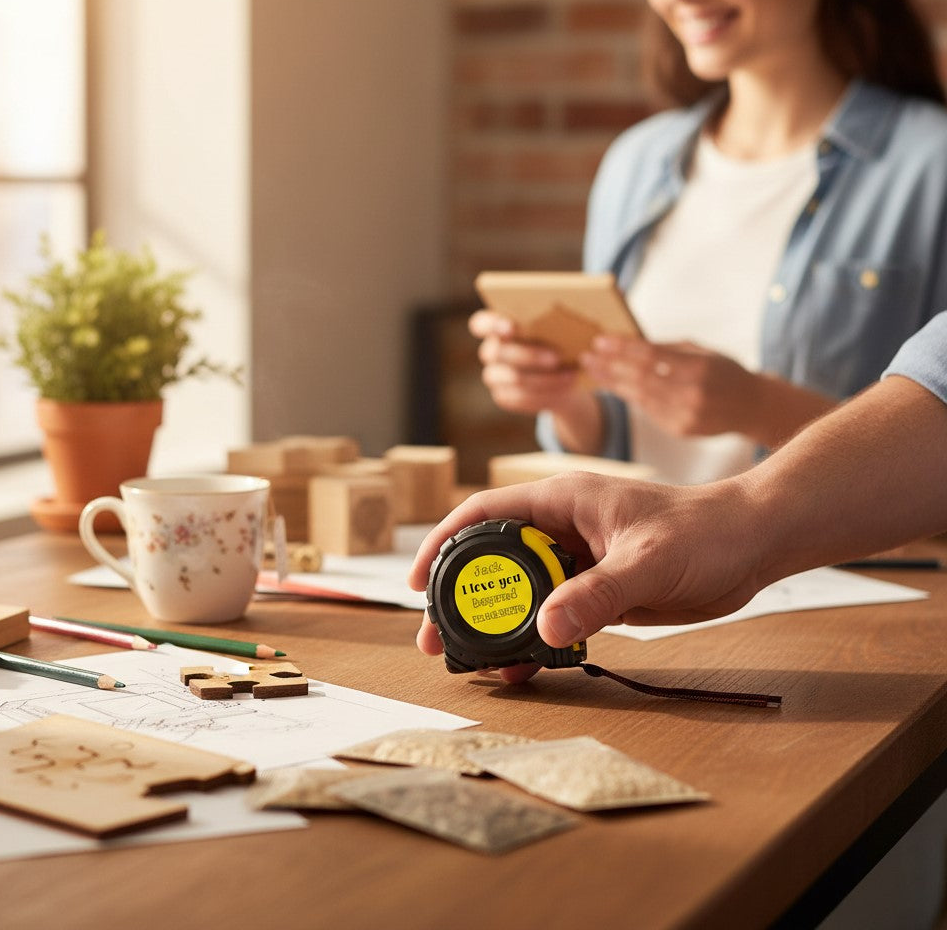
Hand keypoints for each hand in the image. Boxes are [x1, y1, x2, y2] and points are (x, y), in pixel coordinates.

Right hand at [409, 473, 765, 681]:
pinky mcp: (595, 589)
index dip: (444, 544)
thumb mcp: (649, 559)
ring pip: (518, 593)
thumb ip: (598, 592)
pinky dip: (534, 641)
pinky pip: (552, 616)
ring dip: (495, 626)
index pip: (483, 514)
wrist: (750, 543)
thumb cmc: (704, 530)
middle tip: (436, 640)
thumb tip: (546, 628)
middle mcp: (560, 528)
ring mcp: (576, 561)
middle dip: (461, 599)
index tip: (419, 581)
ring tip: (472, 664)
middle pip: (491, 561)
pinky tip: (524, 669)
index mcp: (561, 501)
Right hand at [469, 309, 581, 415]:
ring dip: (543, 378)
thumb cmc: (562, 342)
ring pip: (513, 378)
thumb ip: (552, 324)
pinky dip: (545, 393)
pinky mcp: (503, 397)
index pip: (480, 324)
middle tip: (556, 357)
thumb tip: (562, 323)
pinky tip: (564, 387)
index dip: (491, 325)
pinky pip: (520, 397)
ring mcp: (494, 376)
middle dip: (529, 355)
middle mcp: (490, 351)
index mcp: (497, 327)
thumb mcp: (560, 330)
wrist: (567, 375)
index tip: (511, 327)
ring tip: (570, 376)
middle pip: (498, 352)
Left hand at [582, 336, 762, 438]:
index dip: (622, 348)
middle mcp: (693, 395)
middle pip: (640, 378)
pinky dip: (629, 396)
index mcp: (700, 369)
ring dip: (612, 382)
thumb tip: (628, 341)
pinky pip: (648, 411)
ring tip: (593, 370)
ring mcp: (686, 416)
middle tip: (587, 355)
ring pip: (639, 397)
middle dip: (610, 365)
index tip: (599, 340)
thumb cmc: (725, 372)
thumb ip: (667, 348)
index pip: (651, 356)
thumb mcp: (703, 351)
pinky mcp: (681, 430)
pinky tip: (613, 385)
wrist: (753, 407)